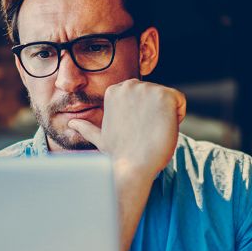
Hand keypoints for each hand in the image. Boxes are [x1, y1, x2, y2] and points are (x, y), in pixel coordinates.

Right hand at [67, 79, 185, 178]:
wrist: (133, 166)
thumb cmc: (118, 155)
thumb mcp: (100, 138)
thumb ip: (87, 127)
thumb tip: (71, 124)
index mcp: (115, 91)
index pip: (143, 97)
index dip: (143, 116)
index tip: (136, 131)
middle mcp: (130, 85)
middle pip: (156, 96)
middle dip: (155, 115)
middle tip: (144, 134)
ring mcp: (148, 89)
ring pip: (169, 100)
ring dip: (166, 117)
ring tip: (152, 132)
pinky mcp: (166, 95)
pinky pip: (181, 102)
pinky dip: (178, 117)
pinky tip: (163, 129)